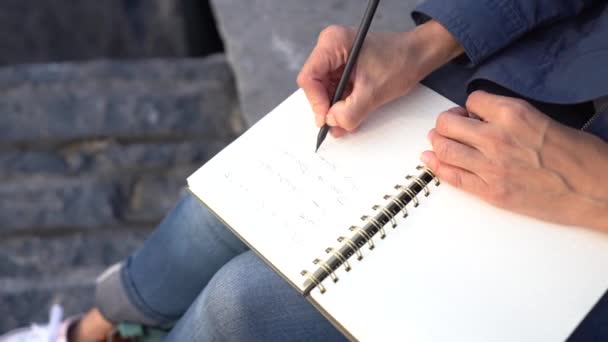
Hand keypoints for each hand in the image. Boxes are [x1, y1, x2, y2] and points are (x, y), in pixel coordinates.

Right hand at [297, 21, 461, 136]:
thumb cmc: (401, 62)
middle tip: (338, 125)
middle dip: (327, 107)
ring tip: (348, 120)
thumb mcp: (374, 93)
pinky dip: (342, 104)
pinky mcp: (344, 67)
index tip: (327, 120)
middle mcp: (330, 47)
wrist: (420, 56)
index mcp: (333, 43)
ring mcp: (336, 57)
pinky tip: (353, 112)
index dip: (316, 102)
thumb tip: (332, 123)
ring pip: (324, 90)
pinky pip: (334, 89)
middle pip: (315, 85)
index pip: (310, 78)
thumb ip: (350, 112)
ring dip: (335, 108)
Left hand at [422, 91, 607, 231]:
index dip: (469, 107)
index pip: (471, 101)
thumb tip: (483, 118)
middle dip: (446, 123)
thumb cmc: (580, 157)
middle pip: (448, 123)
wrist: (597, 192)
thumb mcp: (543, 119)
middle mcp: (496, 137)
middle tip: (449, 127)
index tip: (471, 113)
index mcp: (513, 113)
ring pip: (443, 149)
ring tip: (438, 141)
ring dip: (437, 143)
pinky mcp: (491, 192)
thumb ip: (510, 117)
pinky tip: (430, 160)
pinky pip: (452, 176)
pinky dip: (436, 167)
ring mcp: (491, 167)